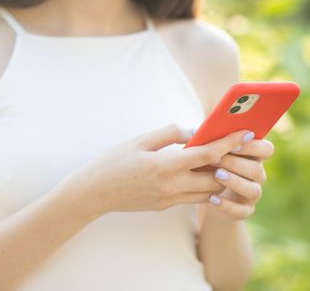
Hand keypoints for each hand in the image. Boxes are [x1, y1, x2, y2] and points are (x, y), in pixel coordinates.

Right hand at [58, 123, 253, 215]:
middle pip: (215, 177)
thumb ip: (169, 134)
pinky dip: (203, 187)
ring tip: (222, 160)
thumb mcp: (139, 141)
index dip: (229, 143)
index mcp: (165, 166)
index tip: (245, 134)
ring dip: (218, 177)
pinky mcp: (164, 206)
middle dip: (230, 162)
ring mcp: (169, 199)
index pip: (207, 154)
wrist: (94, 192)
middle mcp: (171, 186)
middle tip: (238, 148)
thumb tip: (193, 132)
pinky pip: (192, 198)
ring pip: (207, 192)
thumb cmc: (113, 162)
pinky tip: (200, 174)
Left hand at [206, 134, 274, 220]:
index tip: (232, 143)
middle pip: (256, 169)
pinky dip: (227, 205)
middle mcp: (257, 175)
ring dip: (235, 182)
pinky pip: (241, 211)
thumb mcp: (209, 151)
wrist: (204, 194)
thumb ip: (212, 141)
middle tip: (215, 158)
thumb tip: (198, 130)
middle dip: (235, 163)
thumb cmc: (207, 164)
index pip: (266, 149)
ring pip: (253, 190)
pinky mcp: (244, 210)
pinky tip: (212, 199)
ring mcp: (252, 194)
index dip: (252, 146)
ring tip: (216, 175)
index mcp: (253, 156)